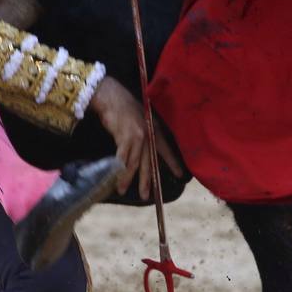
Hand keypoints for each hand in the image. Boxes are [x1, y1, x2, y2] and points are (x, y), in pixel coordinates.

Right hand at [89, 77, 184, 198]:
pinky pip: (122, 158)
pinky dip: (119, 170)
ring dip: (128, 179)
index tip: (181, 175)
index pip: (165, 149)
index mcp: (154, 129)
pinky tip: (116, 179)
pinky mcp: (124, 137)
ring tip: (123, 191)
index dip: (172, 162)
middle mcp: (148, 134)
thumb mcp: (141, 118)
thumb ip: (146, 132)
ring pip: (134, 163)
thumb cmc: (124, 107)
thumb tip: (146, 147)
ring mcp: (137, 136)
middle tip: (148, 195)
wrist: (111, 96)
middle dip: (147, 180)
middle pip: (149, 162)